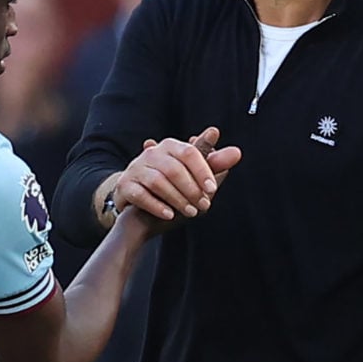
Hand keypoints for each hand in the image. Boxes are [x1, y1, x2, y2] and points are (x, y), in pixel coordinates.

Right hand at [114, 126, 240, 221]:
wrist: (137, 207)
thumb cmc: (171, 190)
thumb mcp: (194, 177)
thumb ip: (214, 165)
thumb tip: (237, 152)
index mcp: (170, 146)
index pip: (189, 152)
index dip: (203, 171)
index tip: (212, 190)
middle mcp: (151, 154)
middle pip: (174, 169)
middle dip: (191, 189)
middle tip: (203, 206)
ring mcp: (135, 169)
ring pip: (158, 182)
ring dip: (177, 199)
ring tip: (190, 212)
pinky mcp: (125, 187)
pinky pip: (141, 195)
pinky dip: (157, 206)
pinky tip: (169, 215)